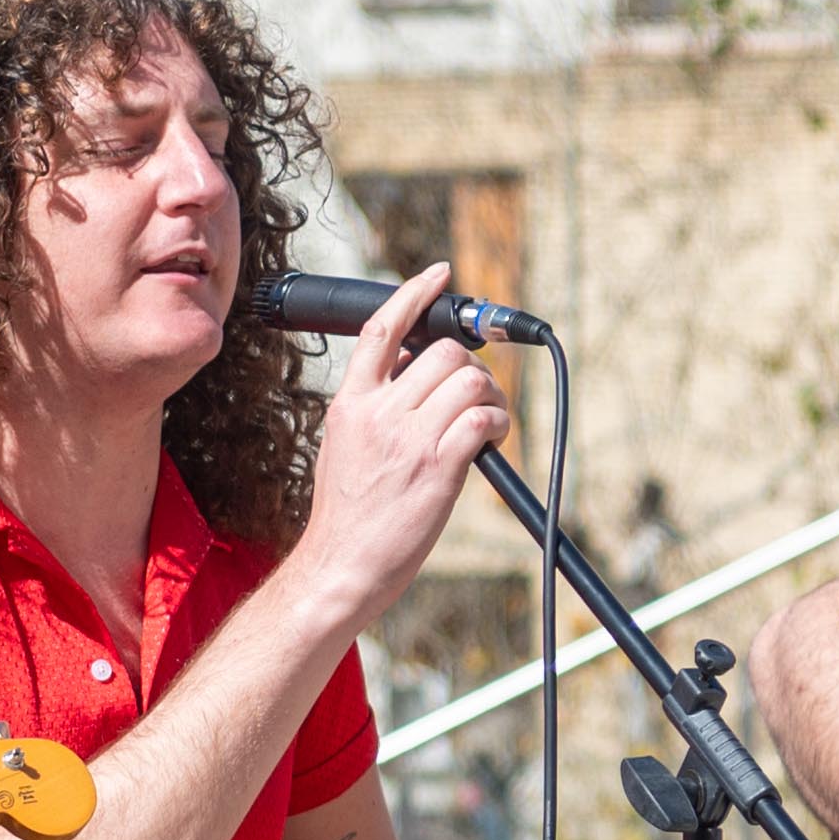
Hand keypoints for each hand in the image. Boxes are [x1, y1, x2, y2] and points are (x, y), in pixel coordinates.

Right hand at [278, 267, 516, 622]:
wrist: (342, 566)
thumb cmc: (347, 515)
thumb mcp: (342, 445)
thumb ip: (373, 406)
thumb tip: (410, 369)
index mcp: (350, 403)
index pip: (382, 329)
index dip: (415, 293)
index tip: (440, 273)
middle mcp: (379, 412)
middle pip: (442, 352)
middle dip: (470, 367)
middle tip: (475, 396)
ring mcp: (409, 437)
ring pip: (469, 380)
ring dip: (489, 395)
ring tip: (485, 422)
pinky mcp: (439, 465)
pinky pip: (483, 418)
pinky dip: (497, 423)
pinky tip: (491, 441)